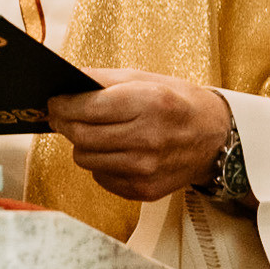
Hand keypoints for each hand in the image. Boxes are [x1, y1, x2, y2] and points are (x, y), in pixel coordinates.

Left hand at [47, 70, 233, 203]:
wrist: (215, 138)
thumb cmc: (176, 103)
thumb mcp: (144, 78)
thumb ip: (102, 79)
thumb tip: (64, 80)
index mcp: (148, 103)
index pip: (87, 108)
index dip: (62, 104)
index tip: (53, 101)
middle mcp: (148, 139)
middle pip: (81, 136)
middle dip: (64, 123)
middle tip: (62, 115)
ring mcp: (146, 169)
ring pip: (85, 159)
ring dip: (82, 144)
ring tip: (94, 132)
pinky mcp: (144, 190)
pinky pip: (100, 177)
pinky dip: (100, 163)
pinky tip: (114, 150)